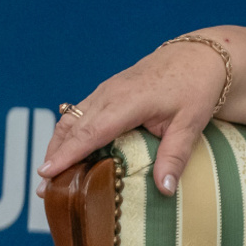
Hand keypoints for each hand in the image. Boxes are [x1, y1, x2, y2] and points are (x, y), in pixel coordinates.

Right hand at [36, 35, 229, 196]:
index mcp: (128, 101)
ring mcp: (105, 90)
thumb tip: (165, 189)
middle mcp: (110, 94)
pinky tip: (66, 154)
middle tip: (44, 190)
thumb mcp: (191, 123)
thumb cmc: (196, 87)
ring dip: (57, 146)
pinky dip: (68, 134)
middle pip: (73, 128)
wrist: (201, 55)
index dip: (68, 154)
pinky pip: (79, 114)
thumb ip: (175, 156)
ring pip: (71, 120)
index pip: (91, 132)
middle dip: (56, 158)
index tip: (46, 174)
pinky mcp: (106, 91)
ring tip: (49, 177)